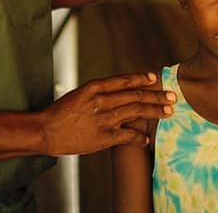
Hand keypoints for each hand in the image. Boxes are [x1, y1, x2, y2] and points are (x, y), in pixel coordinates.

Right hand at [39, 73, 174, 155]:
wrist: (45, 130)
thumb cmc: (60, 113)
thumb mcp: (79, 95)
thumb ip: (99, 93)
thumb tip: (118, 94)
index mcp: (95, 88)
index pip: (124, 80)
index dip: (141, 79)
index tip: (155, 78)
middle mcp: (102, 101)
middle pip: (135, 95)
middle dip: (156, 96)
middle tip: (171, 96)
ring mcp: (104, 119)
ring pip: (136, 112)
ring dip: (155, 112)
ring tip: (168, 112)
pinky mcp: (104, 137)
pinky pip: (128, 136)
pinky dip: (139, 137)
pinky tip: (146, 138)